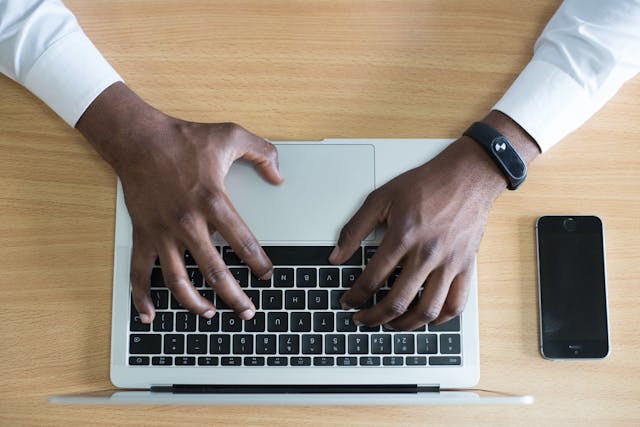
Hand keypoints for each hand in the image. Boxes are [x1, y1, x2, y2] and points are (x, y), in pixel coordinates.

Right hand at [77, 82, 281, 322]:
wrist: (138, 139)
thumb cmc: (184, 139)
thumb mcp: (231, 135)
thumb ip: (262, 152)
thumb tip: (279, 176)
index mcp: (213, 202)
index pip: (243, 242)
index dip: (259, 263)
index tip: (267, 275)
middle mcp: (188, 223)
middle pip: (214, 271)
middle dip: (235, 296)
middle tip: (248, 311)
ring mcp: (163, 233)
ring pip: (178, 281)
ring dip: (195, 304)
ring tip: (211, 315)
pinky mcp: (143, 235)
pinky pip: (139, 272)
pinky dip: (142, 297)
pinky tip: (150, 315)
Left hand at [330, 112, 538, 329]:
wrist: (468, 176)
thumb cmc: (426, 184)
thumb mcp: (381, 198)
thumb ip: (355, 228)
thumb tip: (336, 256)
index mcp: (403, 236)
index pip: (372, 278)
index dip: (355, 296)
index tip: (347, 302)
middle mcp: (427, 253)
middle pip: (397, 301)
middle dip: (373, 317)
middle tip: (361, 320)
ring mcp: (449, 263)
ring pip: (427, 310)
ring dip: (404, 325)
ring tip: (390, 325)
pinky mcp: (466, 267)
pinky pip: (456, 304)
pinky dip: (439, 319)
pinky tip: (425, 318)